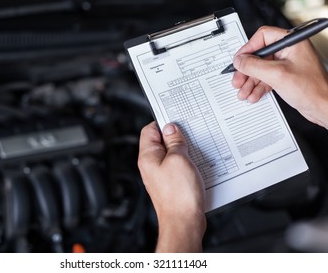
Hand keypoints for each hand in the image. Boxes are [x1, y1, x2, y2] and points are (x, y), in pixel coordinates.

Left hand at [138, 121, 205, 251]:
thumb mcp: (179, 159)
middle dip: (175, 137)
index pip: (149, 130)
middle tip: (188, 136)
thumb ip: (174, 141)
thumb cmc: (179, 196)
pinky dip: (186, 163)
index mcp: (147, 157)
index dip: (163, 122)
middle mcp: (151, 166)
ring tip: (193, 152)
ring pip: (170, 155)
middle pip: (160, 142)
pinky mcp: (170, 184)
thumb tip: (171, 128)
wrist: (184, 222)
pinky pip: (177, 167)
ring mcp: (160, 175)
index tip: (176, 120)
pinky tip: (195, 165)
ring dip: (182, 151)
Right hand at [232, 26, 327, 128]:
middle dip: (246, 70)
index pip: (263, 37)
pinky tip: (253, 94)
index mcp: (292, 42)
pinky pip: (265, 79)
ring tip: (243, 91)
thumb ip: (254, 66)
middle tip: (238, 79)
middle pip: (258, 55)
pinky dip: (257, 87)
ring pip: (260, 69)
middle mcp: (288, 51)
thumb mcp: (277, 75)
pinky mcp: (284, 77)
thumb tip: (239, 61)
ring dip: (250, 81)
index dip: (248, 49)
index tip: (239, 61)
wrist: (323, 107)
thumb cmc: (312, 89)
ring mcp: (286, 64)